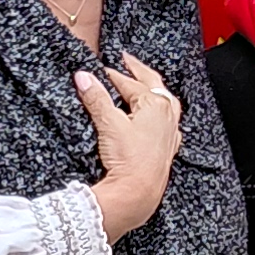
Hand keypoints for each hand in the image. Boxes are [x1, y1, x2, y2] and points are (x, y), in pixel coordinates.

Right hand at [76, 52, 183, 240]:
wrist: (138, 193)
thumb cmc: (129, 160)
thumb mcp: (108, 124)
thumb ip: (96, 98)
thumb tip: (84, 77)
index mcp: (156, 105)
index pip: (130, 83)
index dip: (113, 75)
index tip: (99, 71)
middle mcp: (168, 116)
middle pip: (153, 85)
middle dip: (139, 71)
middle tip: (127, 60)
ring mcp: (170, 133)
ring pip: (165, 102)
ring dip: (154, 91)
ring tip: (145, 84)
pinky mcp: (167, 149)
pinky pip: (169, 123)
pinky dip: (162, 114)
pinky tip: (158, 119)